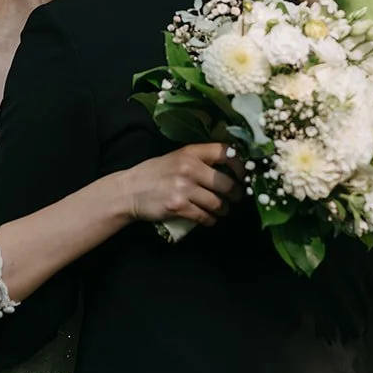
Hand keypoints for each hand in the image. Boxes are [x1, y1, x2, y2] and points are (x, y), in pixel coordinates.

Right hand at [120, 142, 242, 226]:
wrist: (129, 190)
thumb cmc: (155, 173)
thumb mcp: (176, 157)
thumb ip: (200, 160)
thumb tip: (231, 169)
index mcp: (190, 152)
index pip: (226, 152)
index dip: (240, 165)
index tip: (243, 175)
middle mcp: (188, 168)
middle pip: (226, 183)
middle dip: (235, 194)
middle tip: (235, 197)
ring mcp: (183, 188)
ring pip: (218, 203)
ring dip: (223, 209)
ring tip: (220, 209)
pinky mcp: (178, 207)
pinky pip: (205, 216)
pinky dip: (209, 219)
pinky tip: (207, 218)